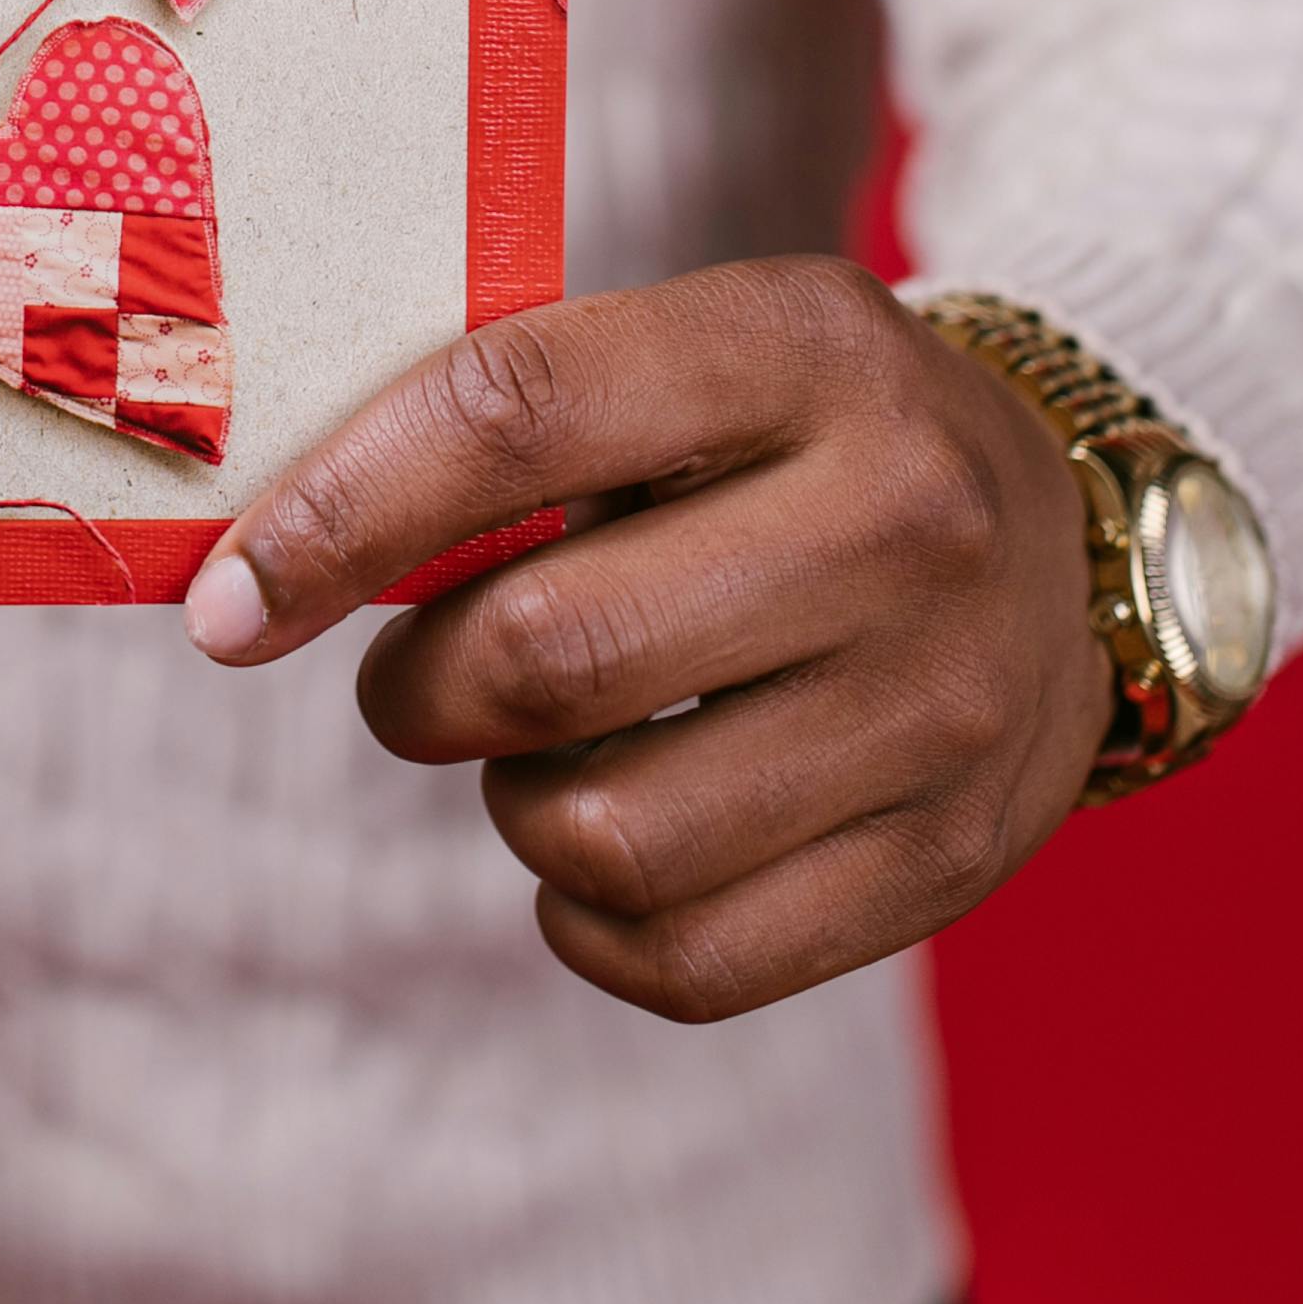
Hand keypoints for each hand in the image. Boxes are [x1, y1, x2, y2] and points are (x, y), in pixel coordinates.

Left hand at [180, 259, 1107, 1019]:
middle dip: (418, 689)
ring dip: (513, 806)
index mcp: (805, 345)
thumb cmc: (798, 435)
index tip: (226, 603)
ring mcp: (948, 702)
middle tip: (420, 678)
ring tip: (544, 752)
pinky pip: (685, 958)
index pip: (512, 416)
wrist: (1076, 525)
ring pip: (604, 831)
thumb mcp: (694, 355)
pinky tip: (610, 843)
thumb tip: (258, 562)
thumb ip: (506, 426)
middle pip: (546, 653)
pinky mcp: (954, 858)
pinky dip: (590, 919)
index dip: (332, 518)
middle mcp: (904, 516)